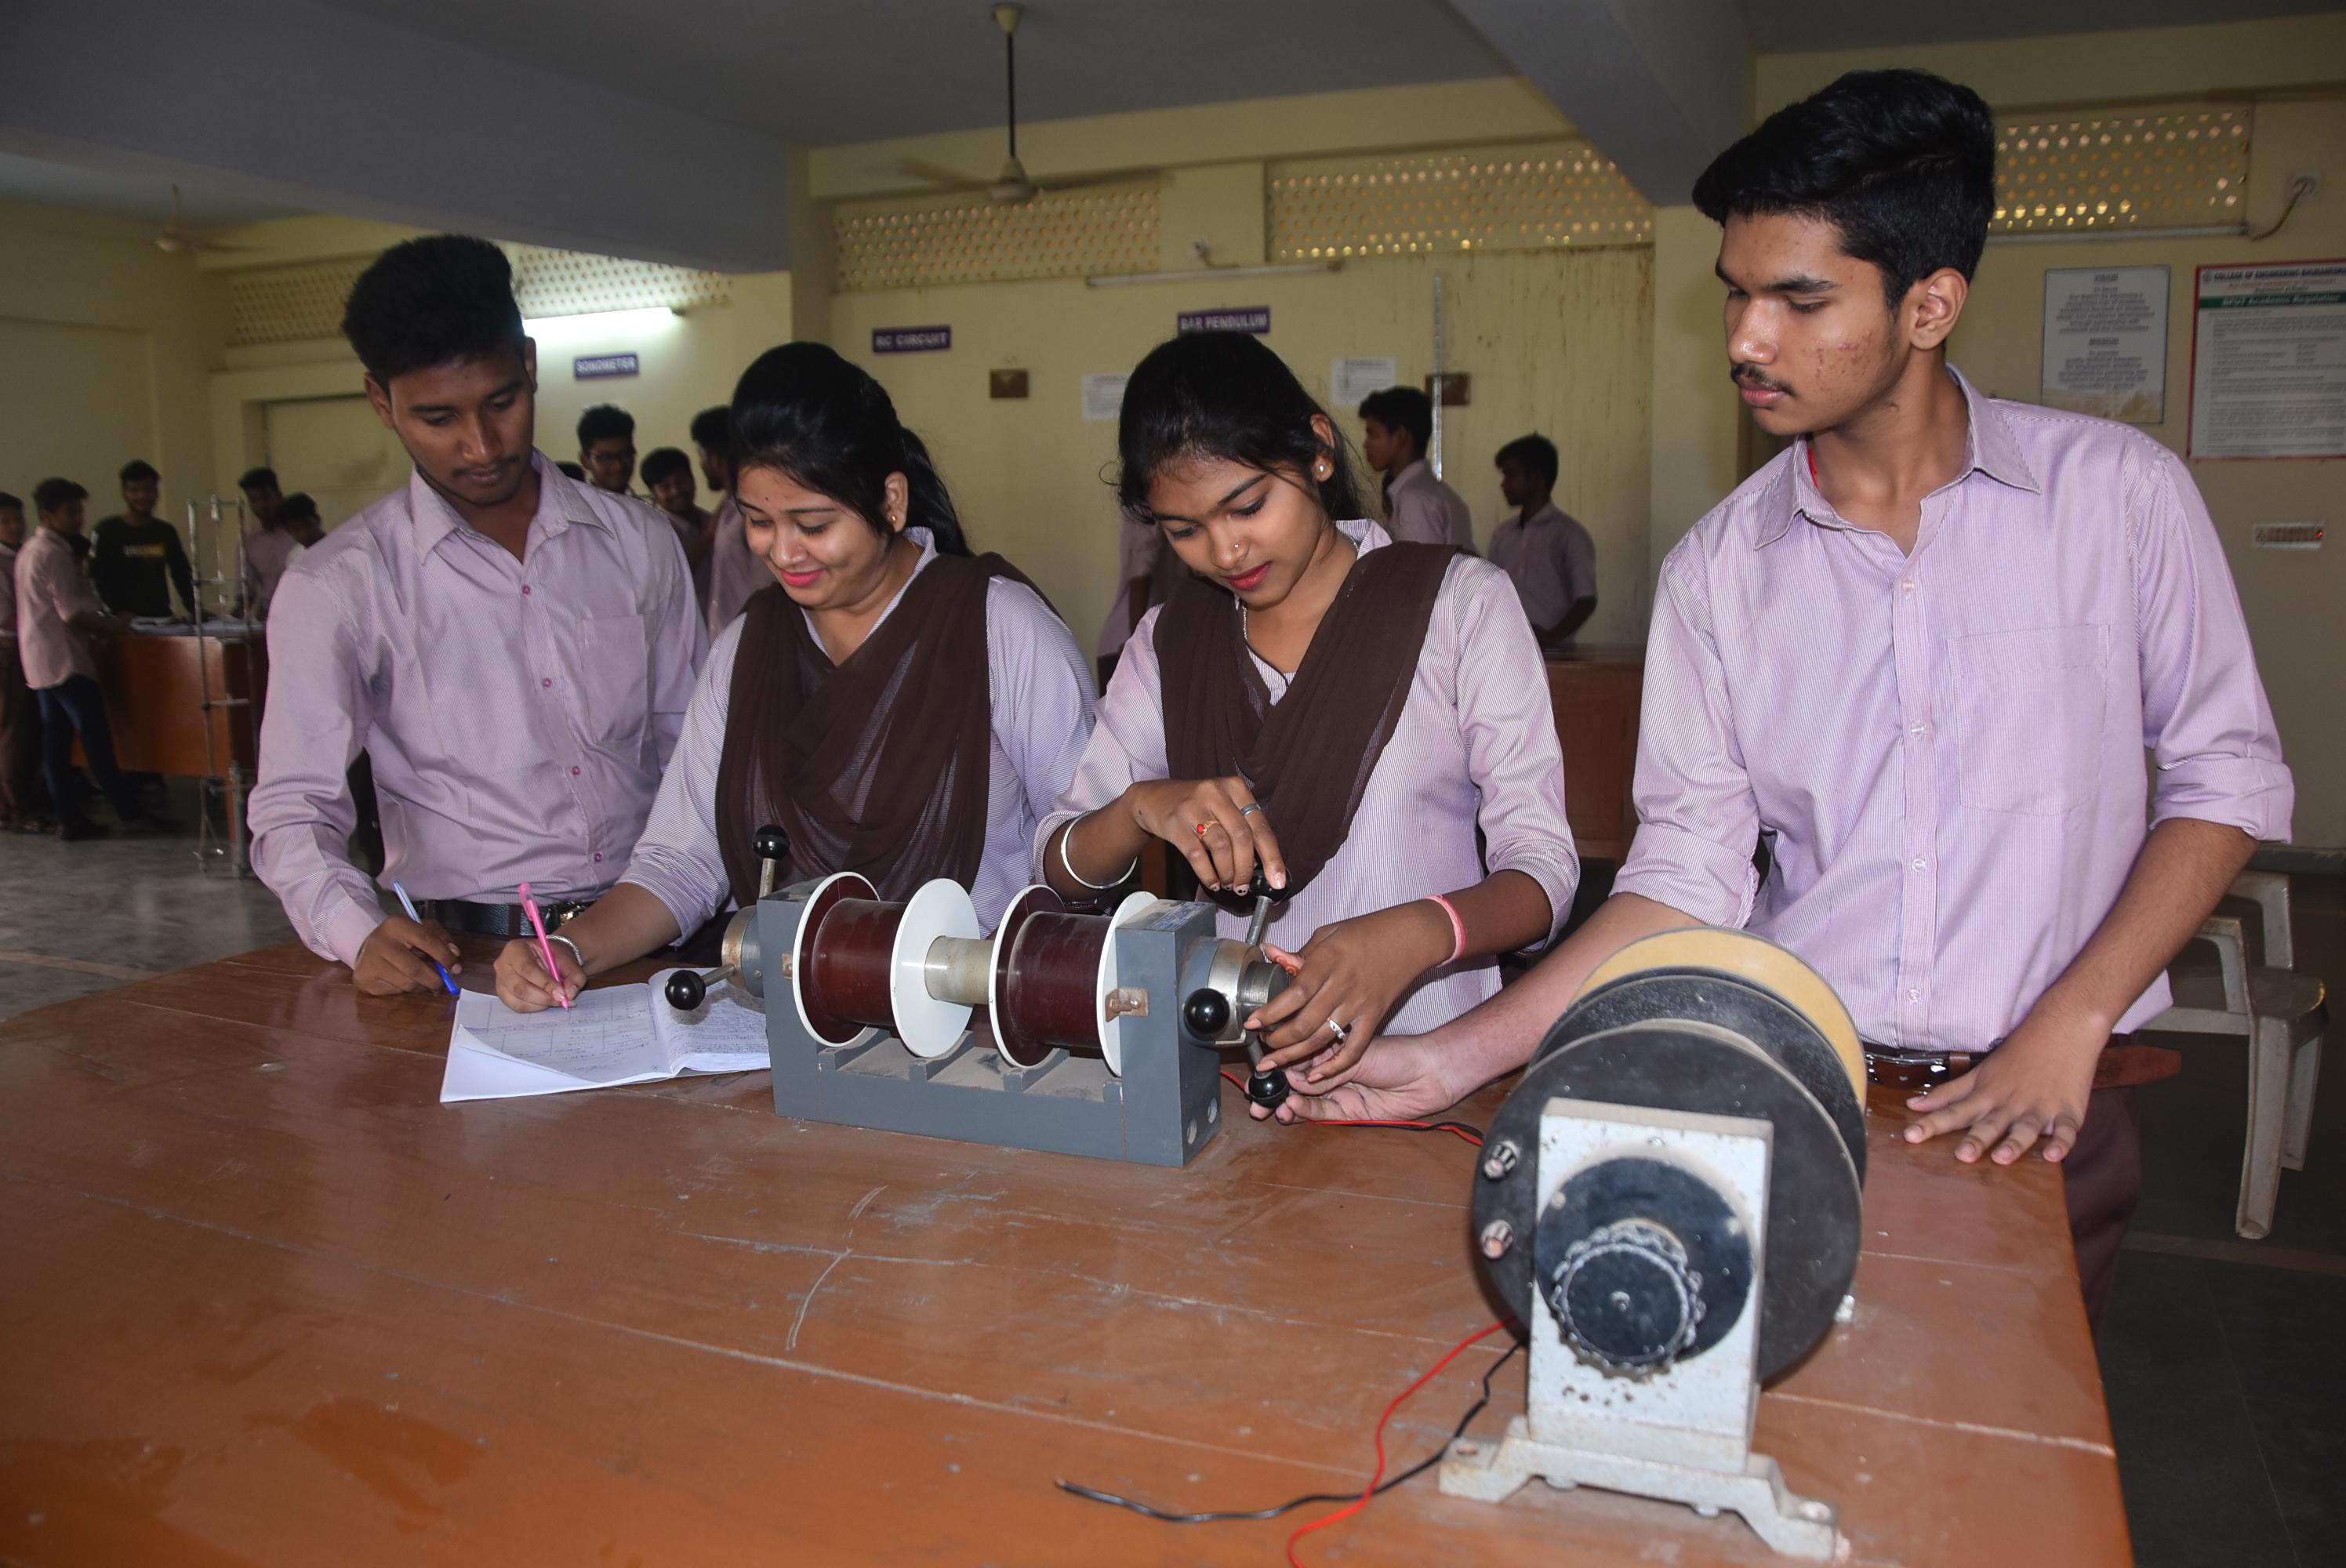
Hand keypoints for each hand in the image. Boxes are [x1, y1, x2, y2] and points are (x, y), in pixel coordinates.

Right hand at [351, 915, 459, 996]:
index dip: (445, 956)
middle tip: (441, 983)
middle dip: (434, 980)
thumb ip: (441, 937)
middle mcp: (380, 941)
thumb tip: (455, 954)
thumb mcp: (421, 929)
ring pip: (406, 984)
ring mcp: (369, 961)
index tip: (456, 968)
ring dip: (420, 986)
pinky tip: (402, 980)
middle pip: (415, 969)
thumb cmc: (401, 939)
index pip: (426, 940)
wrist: (368, 948)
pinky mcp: (364, 979)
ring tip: (421, 980)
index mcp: (397, 924)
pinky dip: (404, 990)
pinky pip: (394, 992)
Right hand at [495, 936, 581, 1012]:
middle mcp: (503, 964)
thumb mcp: (568, 960)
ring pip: (518, 1000)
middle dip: (544, 997)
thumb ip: (574, 975)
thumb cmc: (554, 956)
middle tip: (562, 1000)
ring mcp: (500, 980)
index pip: (527, 968)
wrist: (548, 958)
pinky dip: (535, 1007)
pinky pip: (518, 1006)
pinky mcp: (503, 993)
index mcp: (515, 949)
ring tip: (557, 999)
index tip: (561, 994)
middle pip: (520, 987)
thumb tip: (570, 993)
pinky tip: (546, 1001)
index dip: (545, 983)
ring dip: (541, 1004)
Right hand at [1122, 776, 1286, 893]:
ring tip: (1227, 884)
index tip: (1277, 880)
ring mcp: (1193, 807)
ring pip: (1221, 846)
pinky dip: (1208, 874)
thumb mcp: (1223, 806)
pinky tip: (1212, 882)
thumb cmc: (1196, 806)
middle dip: (1246, 869)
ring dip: (1227, 873)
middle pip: (1242, 837)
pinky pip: (1197, 855)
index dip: (1272, 857)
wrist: (1154, 798)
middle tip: (1244, 887)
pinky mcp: (1175, 823)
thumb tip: (1262, 865)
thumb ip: (1242, 829)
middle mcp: (1215, 793)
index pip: (1260, 826)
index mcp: (1235, 788)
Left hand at [1250, 901, 1451, 1081]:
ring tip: (1276, 1062)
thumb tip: (1271, 955)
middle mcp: (1342, 985)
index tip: (1252, 1023)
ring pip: (1323, 1039)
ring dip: (1295, 1055)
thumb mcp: (1328, 934)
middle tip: (1262, 1044)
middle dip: (1278, 1040)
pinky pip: (1354, 1048)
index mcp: (1327, 961)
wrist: (1410, 937)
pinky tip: (1316, 1075)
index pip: (1294, 994)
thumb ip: (1300, 953)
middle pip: (1304, 1024)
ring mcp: (1359, 1004)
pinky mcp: (1375, 1016)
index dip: (1271, 1013)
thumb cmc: (1366, 931)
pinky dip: (1335, 1066)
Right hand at [1254, 1033, 1461, 1123]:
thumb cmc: (1399, 1054)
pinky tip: (1292, 1107)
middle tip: (1256, 1099)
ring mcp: (1341, 1094)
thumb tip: (1295, 1076)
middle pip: (1297, 1085)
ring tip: (1272, 1105)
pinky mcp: (1350, 1114)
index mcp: (1333, 1053)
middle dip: (1274, 1093)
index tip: (1261, 1069)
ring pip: (1305, 1102)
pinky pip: (1322, 1113)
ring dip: (1286, 1104)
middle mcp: (1333, 1074)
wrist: (1428, 1075)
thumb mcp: (1355, 1054)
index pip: (1298, 1060)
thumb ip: (1324, 1067)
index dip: (1279, 1066)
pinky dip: (1305, 1111)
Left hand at [1901, 1008, 2103, 1163]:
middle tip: (1961, 1156)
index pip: (1954, 1112)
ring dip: (2014, 1144)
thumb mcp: (1981, 1072)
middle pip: (1990, 1124)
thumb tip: (1913, 1105)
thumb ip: (1949, 1093)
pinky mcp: (2068, 1111)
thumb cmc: (2019, 1052)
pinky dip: (2062, 1143)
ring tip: (2002, 1158)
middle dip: (1976, 1140)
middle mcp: (2011, 1103)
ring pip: (2026, 1129)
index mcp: (1987, 1094)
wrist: (2063, 1027)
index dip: (1932, 1124)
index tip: (1910, 1137)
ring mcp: (2040, 1107)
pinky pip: (2066, 1131)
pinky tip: (2054, 1156)